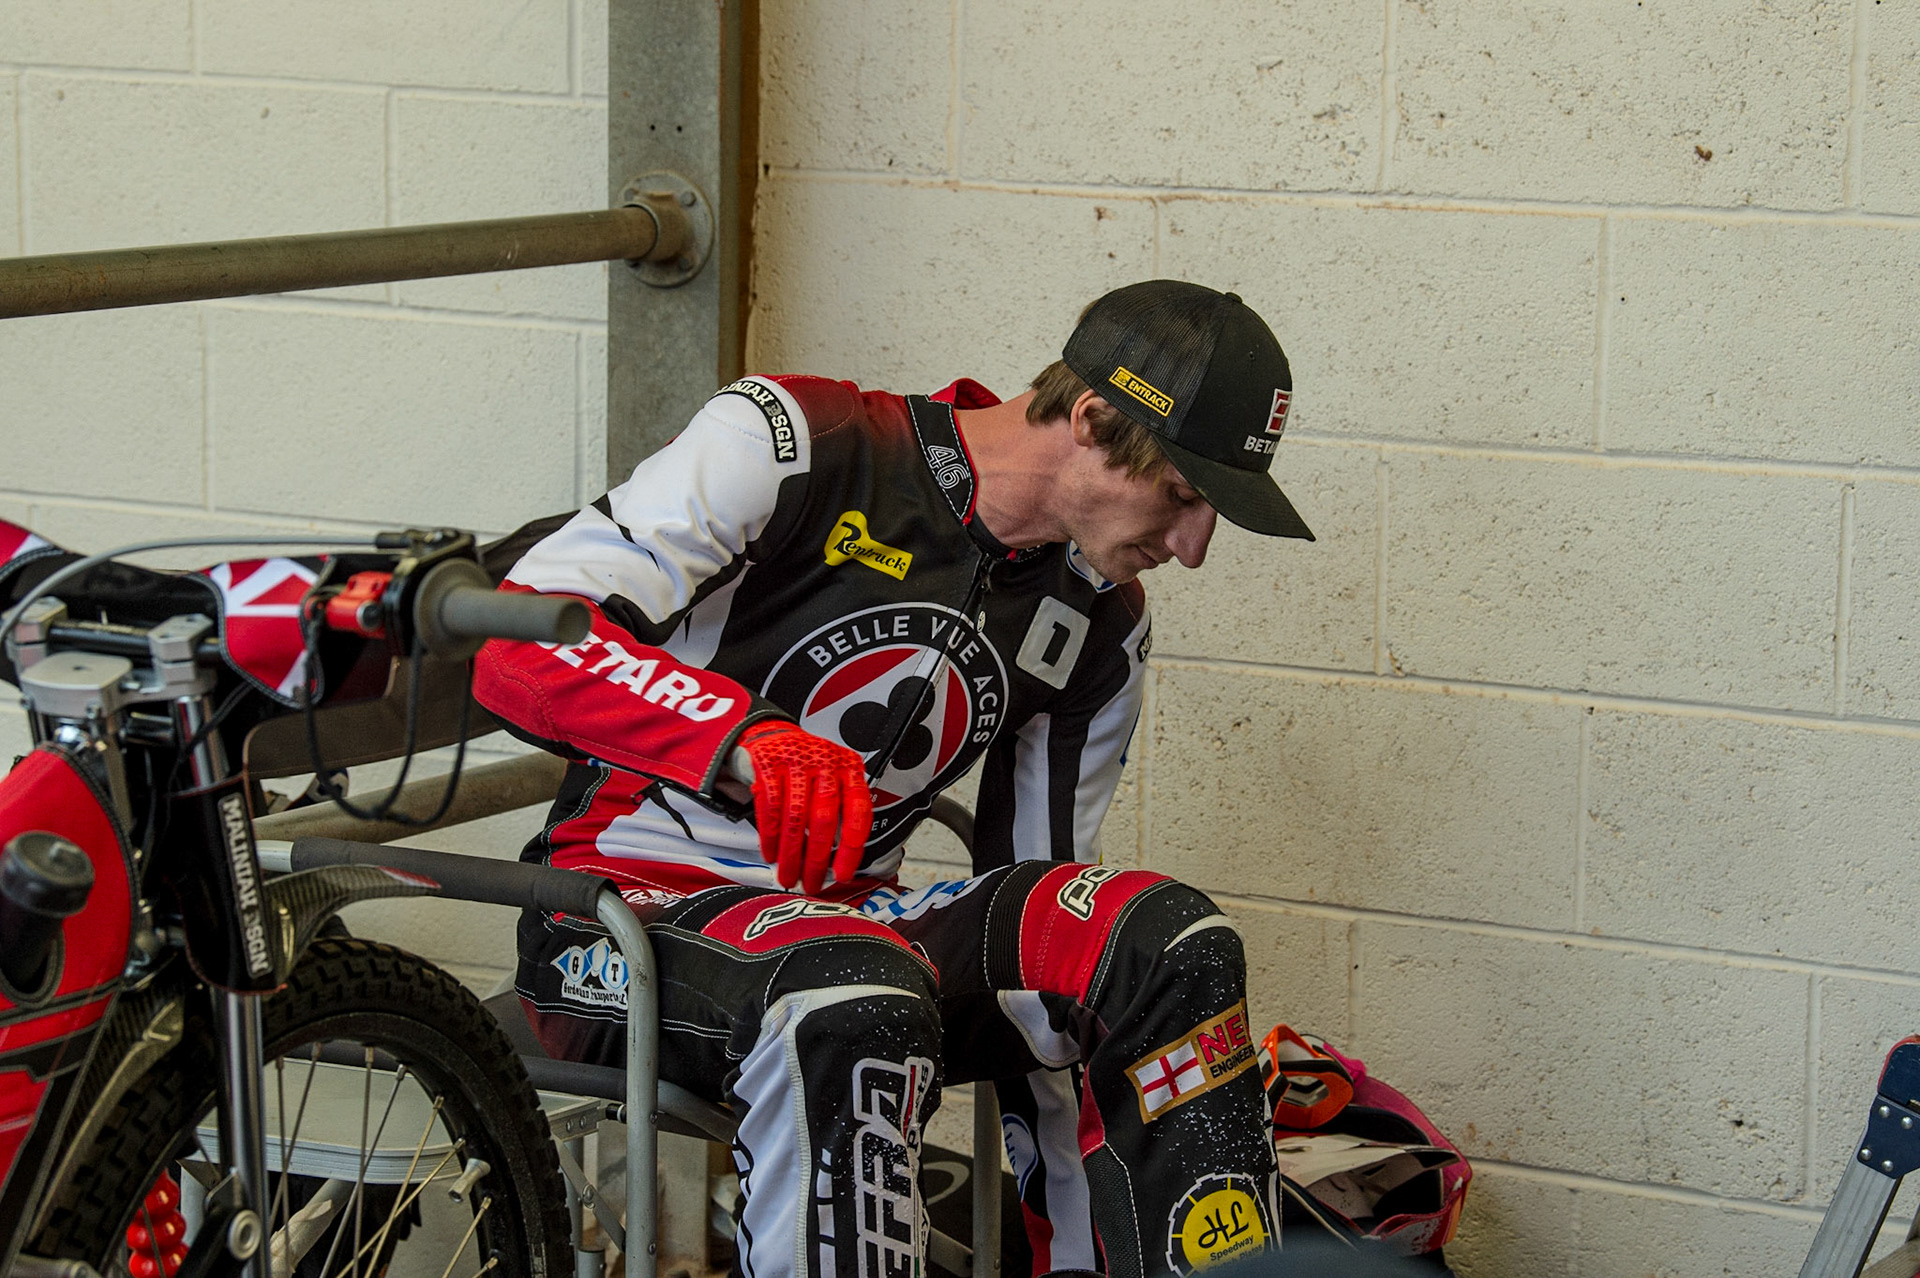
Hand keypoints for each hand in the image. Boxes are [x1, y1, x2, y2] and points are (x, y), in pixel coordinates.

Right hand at [731, 721, 872, 893]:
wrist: (772, 735)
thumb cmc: (808, 767)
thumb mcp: (833, 780)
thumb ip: (841, 813)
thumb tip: (839, 865)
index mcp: (849, 769)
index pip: (859, 811)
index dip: (852, 848)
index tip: (843, 875)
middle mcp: (826, 762)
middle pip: (824, 819)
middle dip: (817, 859)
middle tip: (810, 884)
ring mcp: (796, 761)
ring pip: (796, 817)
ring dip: (791, 854)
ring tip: (788, 876)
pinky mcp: (768, 764)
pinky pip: (770, 807)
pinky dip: (770, 836)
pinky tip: (771, 854)